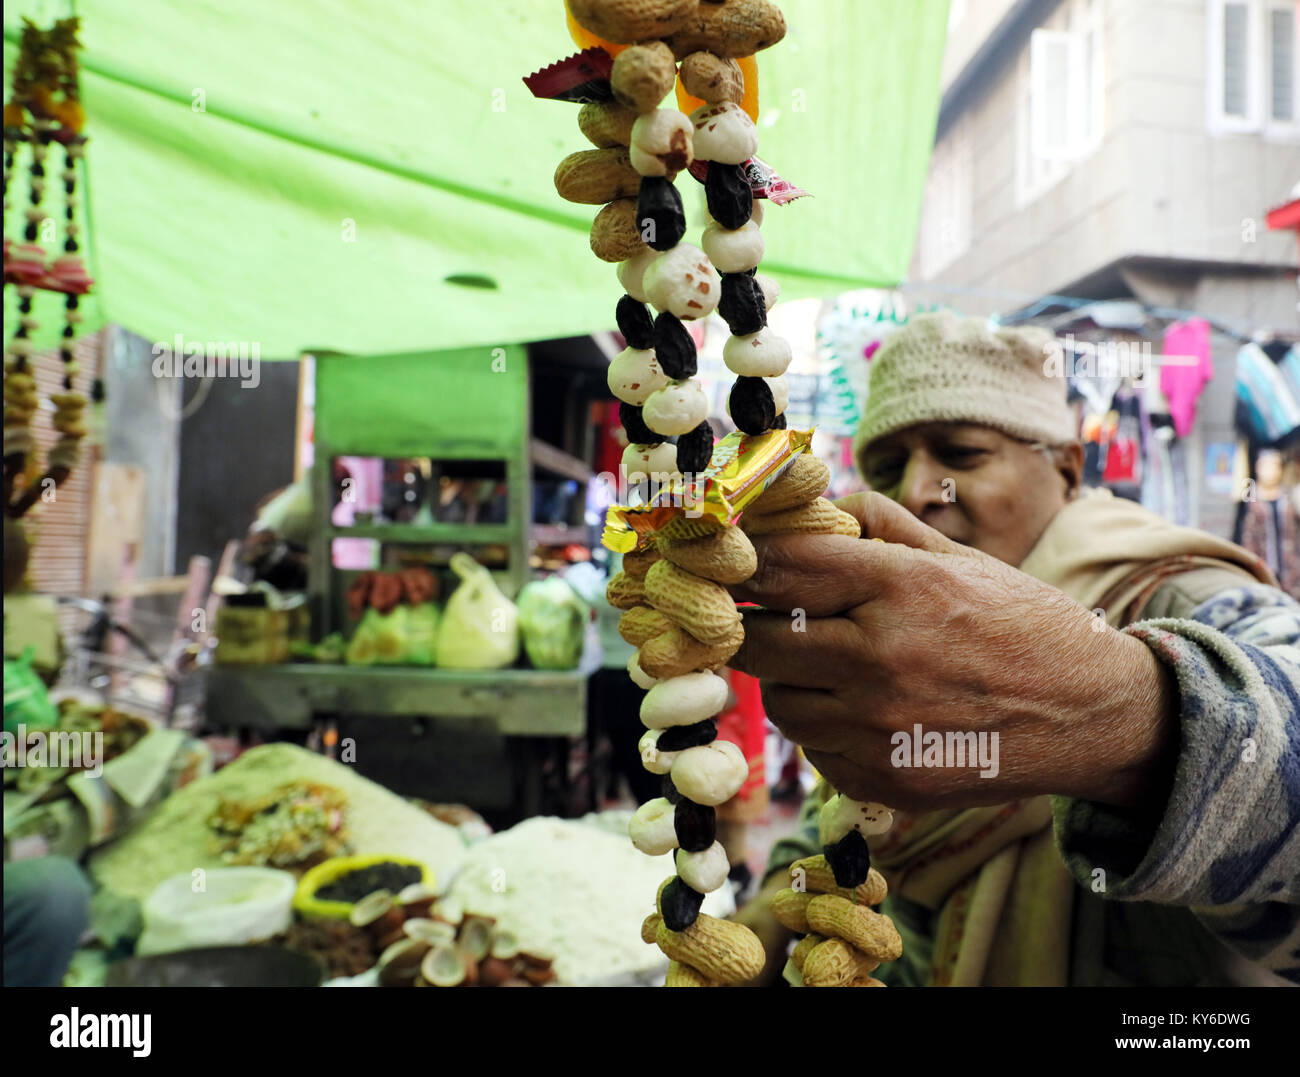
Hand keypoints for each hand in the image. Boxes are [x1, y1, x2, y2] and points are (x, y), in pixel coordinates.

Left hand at [728, 493, 1177, 811]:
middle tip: (754, 619)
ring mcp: (882, 729)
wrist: (1091, 712)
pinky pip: (815, 750)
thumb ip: (879, 525)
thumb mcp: (958, 557)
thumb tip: (810, 501)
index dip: (741, 565)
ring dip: (787, 680)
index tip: (726, 565)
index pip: (779, 567)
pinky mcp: (887, 780)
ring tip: (823, 664)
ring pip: (781, 702)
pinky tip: (859, 710)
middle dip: (746, 627)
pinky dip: (824, 729)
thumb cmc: (1021, 622)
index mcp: (901, 587)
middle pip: (758, 642)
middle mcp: (883, 658)